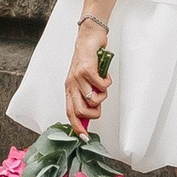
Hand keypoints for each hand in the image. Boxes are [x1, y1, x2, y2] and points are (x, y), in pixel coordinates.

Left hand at [62, 14, 111, 134]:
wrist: (88, 38)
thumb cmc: (87, 60)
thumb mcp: (83, 80)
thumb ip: (85, 95)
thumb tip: (90, 114)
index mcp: (70, 89)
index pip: (70, 113)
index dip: (77, 127)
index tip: (84, 137)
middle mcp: (72, 85)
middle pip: (81, 110)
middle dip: (95, 112)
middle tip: (100, 102)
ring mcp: (78, 77)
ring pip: (93, 99)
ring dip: (103, 95)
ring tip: (102, 85)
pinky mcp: (87, 69)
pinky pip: (101, 85)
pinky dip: (107, 83)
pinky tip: (105, 75)